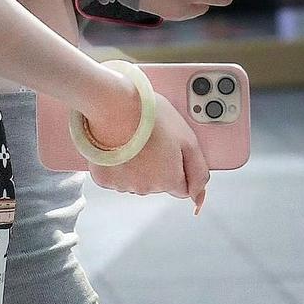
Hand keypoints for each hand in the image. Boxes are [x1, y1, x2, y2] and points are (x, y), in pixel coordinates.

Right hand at [86, 90, 210, 208]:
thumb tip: (199, 197)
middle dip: (158, 165)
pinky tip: (118, 146)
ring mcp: (123, 184)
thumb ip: (198, 172)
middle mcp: (146, 188)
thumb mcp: (188, 140)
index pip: (182, 187)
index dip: (178, 166)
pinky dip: (118, 164)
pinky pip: (116, 176)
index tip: (170, 149)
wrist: (112, 106)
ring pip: (136, 180)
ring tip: (133, 139)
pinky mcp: (104, 179)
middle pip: (158, 183)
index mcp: (169, 180)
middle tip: (151, 138)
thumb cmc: (148, 117)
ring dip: (137, 164)